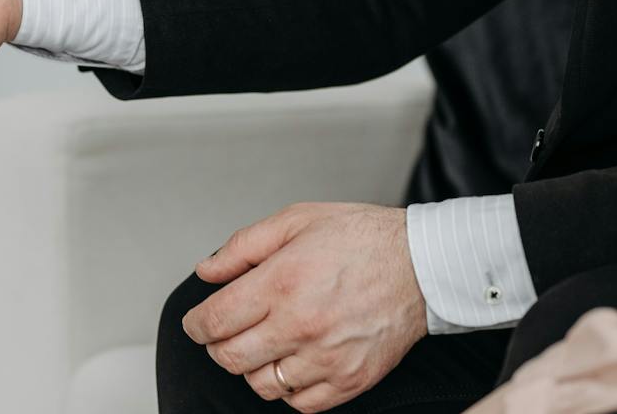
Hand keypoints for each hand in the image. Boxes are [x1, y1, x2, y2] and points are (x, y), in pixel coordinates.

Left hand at [181, 203, 427, 411]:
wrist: (421, 265)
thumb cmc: (360, 239)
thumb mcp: (295, 220)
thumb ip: (243, 246)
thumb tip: (207, 271)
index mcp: (282, 282)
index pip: (215, 320)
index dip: (195, 324)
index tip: (196, 322)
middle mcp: (301, 324)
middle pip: (231, 357)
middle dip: (216, 346)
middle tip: (223, 333)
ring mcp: (326, 357)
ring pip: (261, 384)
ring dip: (251, 367)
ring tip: (261, 345)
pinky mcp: (349, 380)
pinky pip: (300, 403)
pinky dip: (287, 388)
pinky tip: (292, 363)